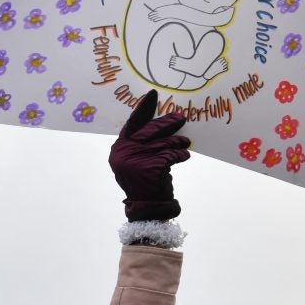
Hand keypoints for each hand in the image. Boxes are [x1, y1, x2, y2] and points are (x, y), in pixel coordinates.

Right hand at [109, 90, 190, 220]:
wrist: (147, 208)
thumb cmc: (145, 183)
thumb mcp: (137, 161)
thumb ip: (141, 144)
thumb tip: (161, 123)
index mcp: (118, 149)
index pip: (132, 123)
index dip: (144, 109)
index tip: (154, 95)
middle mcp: (124, 152)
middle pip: (149, 130)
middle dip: (167, 123)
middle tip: (181, 118)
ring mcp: (136, 160)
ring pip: (163, 143)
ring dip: (177, 142)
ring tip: (186, 142)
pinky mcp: (151, 167)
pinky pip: (170, 154)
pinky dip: (180, 155)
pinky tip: (184, 156)